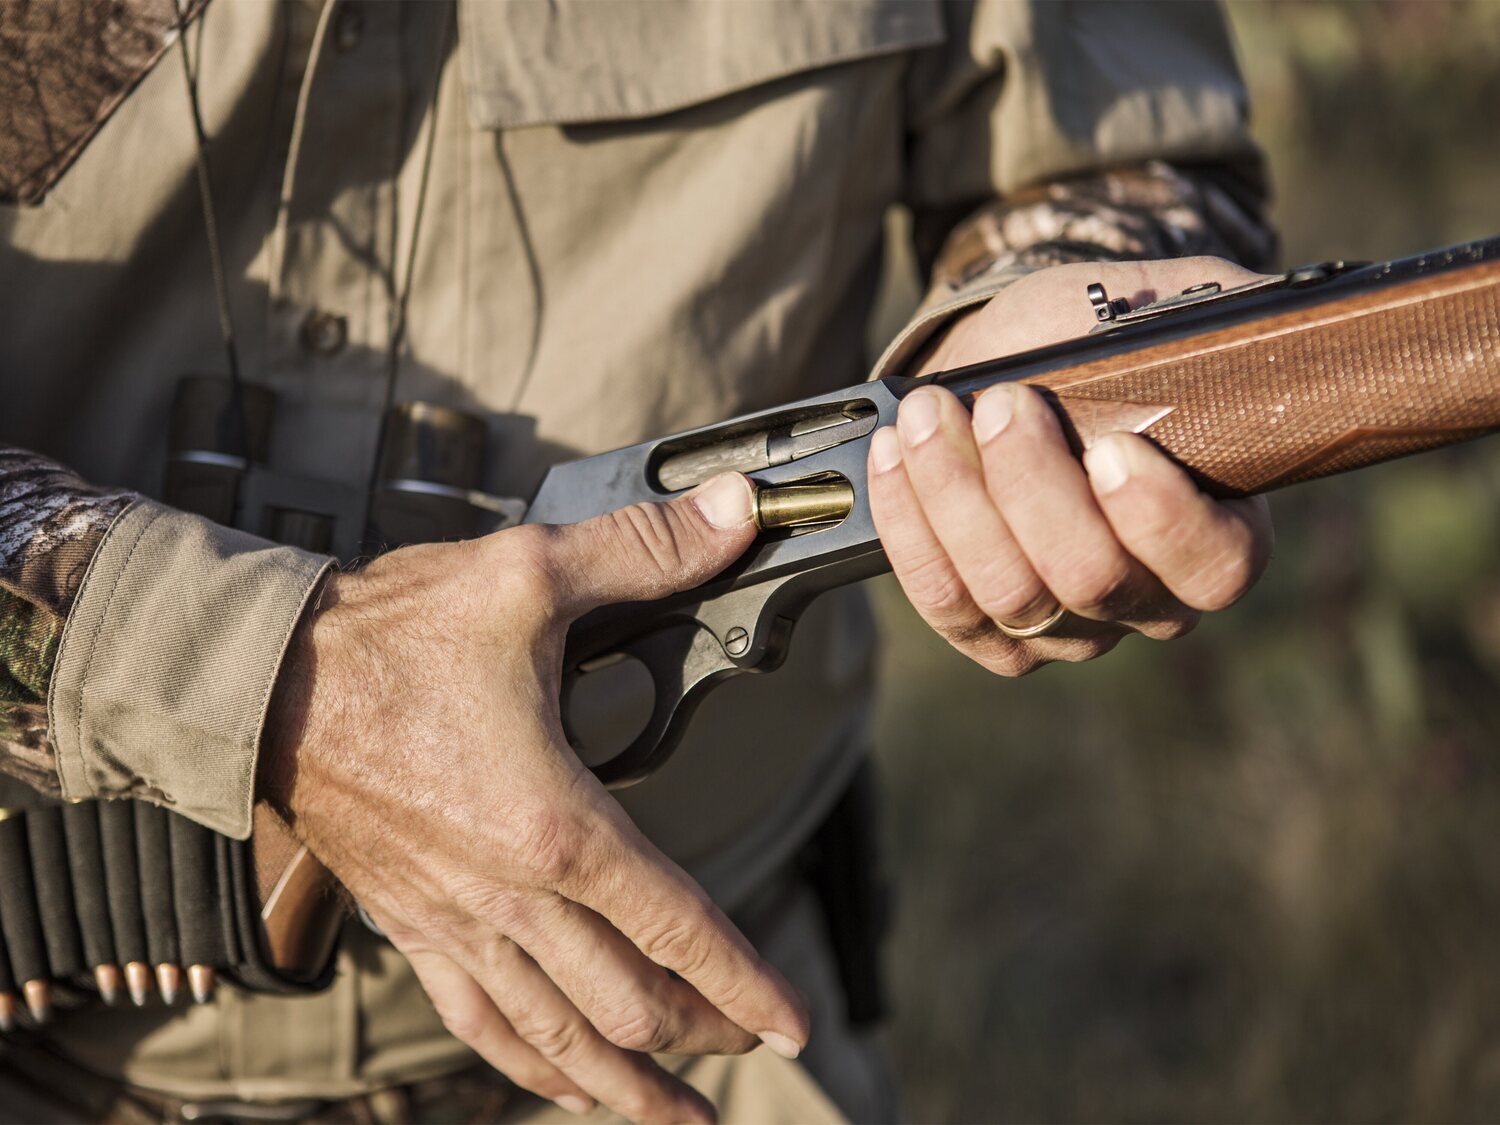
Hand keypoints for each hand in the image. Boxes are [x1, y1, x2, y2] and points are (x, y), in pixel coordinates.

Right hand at [261, 473, 806, 1123]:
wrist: (260, 680)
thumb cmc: (388, 635)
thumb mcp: (528, 576)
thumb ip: (644, 552)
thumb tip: (736, 515)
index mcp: (554, 822)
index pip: (677, 926)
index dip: (745, 980)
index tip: (793, 1024)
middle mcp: (510, 893)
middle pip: (628, 1002)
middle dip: (700, 1031)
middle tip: (748, 1042)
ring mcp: (456, 921)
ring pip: (556, 1037)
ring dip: (624, 1083)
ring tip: (676, 1117)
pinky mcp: (412, 924)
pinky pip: (478, 1022)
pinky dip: (530, 1065)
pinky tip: (559, 1084)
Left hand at [869, 256, 1274, 673]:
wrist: (1006, 371)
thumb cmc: (1091, 345)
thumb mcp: (1158, 309)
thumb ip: (1212, 311)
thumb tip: (1256, 309)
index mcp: (1217, 534)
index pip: (1212, 566)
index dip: (1162, 519)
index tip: (1114, 447)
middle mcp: (1145, 599)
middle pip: (1091, 580)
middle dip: (1034, 485)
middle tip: (1003, 403)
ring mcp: (1062, 627)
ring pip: (1008, 594)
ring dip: (957, 498)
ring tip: (930, 415)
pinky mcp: (984, 629)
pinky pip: (944, 601)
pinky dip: (910, 527)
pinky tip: (897, 459)